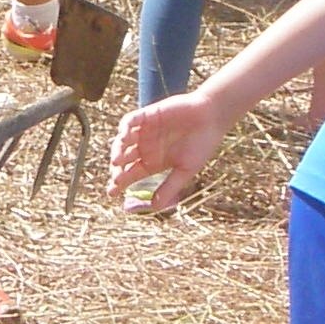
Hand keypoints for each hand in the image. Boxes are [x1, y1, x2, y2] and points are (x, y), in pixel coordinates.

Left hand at [111, 89, 228, 210]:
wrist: (212, 118)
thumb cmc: (201, 144)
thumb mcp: (185, 170)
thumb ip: (169, 187)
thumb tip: (154, 208)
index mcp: (152, 162)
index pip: (130, 174)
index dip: (120, 183)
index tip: (112, 193)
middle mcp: (145, 147)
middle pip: (123, 159)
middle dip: (117, 169)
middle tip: (115, 179)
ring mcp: (144, 131)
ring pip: (123, 141)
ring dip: (118, 150)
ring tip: (117, 162)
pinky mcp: (147, 115)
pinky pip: (130, 120)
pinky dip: (125, 128)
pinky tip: (125, 136)